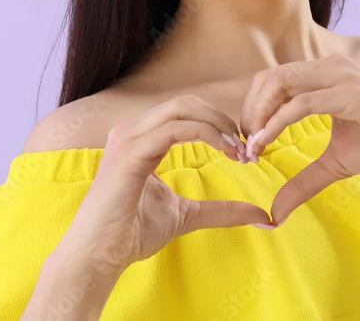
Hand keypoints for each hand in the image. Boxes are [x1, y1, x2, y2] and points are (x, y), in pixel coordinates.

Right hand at [62, 95, 270, 272]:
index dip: (217, 124)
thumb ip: (220, 210)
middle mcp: (132, 132)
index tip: (241, 150)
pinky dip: (205, 134)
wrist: (98, 256)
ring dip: (216, 125)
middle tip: (243, 146)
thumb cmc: (132, 234)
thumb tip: (261, 216)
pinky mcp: (130, 152)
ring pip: (181, 109)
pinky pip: (175, 129)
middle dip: (220, 119)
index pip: (184, 113)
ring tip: (236, 150)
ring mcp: (128, 139)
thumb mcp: (187, 215)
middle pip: (186, 103)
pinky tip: (222, 150)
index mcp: (141, 140)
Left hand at [239, 54, 359, 225]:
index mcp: (323, 75)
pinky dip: (277, 124)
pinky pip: (301, 104)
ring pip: (279, 84)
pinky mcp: (350, 92)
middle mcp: (328, 68)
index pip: (272, 81)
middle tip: (243, 145)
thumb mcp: (336, 163)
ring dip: (258, 116)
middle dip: (249, 112)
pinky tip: (266, 144)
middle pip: (268, 78)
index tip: (247, 144)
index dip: (253, 110)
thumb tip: (276, 212)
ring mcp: (339, 76)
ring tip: (252, 146)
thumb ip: (304, 181)